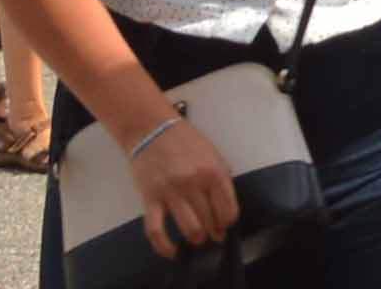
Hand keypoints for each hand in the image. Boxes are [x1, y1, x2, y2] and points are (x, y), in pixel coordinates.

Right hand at [131, 102, 239, 247]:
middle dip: (214, 232)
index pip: (228, 210)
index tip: (224, 225)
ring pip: (190, 229)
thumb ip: (221, 178)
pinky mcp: (151, 199)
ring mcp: (172, 192)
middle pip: (210, 221)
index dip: (228, 222)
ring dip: (196, 239)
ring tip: (197, 238)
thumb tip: (225, 208)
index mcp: (214, 172)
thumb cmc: (184, 141)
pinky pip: (157, 230)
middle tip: (212, 234)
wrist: (151, 128)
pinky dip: (164, 246)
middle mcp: (194, 183)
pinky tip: (172, 252)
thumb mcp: (212, 153)